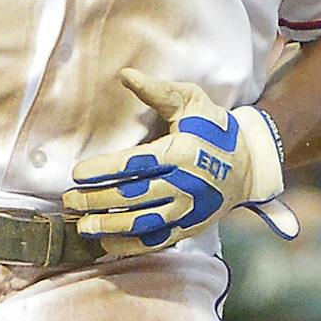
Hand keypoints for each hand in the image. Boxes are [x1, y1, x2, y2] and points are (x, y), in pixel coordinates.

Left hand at [65, 69, 291, 255]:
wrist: (249, 164)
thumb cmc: (213, 129)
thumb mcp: (192, 102)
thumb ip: (158, 91)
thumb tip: (127, 75)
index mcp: (182, 152)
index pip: (135, 163)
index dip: (103, 170)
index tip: (77, 174)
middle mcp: (186, 184)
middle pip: (133, 195)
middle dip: (96, 200)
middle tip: (70, 201)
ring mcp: (189, 209)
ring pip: (143, 222)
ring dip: (110, 226)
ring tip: (83, 226)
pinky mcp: (191, 227)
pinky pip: (158, 241)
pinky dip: (131, 246)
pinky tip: (107, 245)